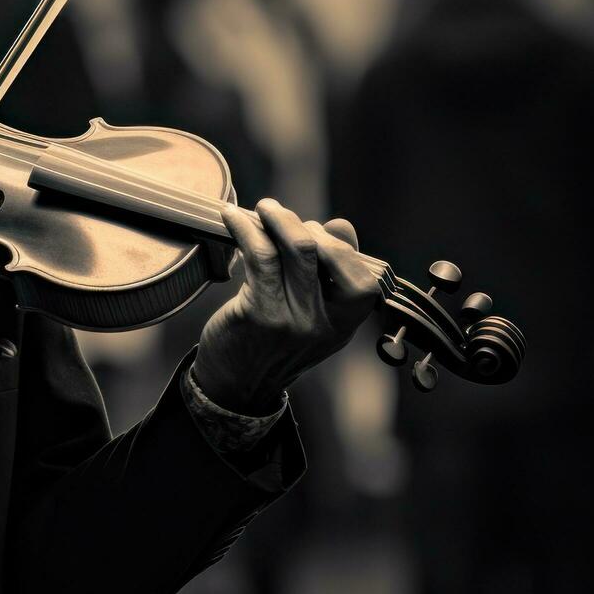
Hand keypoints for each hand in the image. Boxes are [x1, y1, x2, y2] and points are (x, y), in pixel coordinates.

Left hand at [193, 199, 388, 413]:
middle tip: (277, 216)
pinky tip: (231, 217)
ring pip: (296, 249)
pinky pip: (259, 255)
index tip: (313, 231)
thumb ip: (330, 275)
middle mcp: (324, 324)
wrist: (237, 386)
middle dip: (300, 224)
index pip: (362, 276)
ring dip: (276, 217)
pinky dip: (245, 228)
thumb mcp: (314, 317)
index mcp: (345, 325)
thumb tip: (339, 224)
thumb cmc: (273, 343)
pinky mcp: (259, 313)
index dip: (338, 245)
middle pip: (325, 252)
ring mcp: (293, 319)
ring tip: (262, 207)